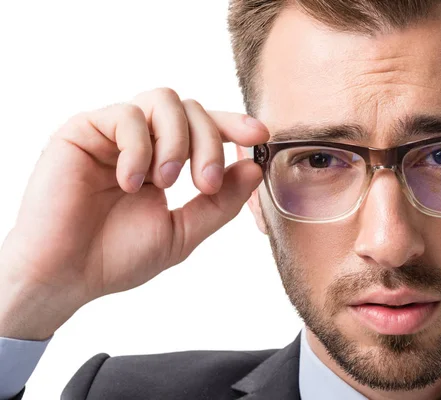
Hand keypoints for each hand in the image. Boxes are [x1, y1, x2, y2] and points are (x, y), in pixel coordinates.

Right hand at [0, 88, 268, 339]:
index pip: (206, 128)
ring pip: (163, 100)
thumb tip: (253, 168)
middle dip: (208, 144)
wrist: (64, 276)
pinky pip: (125, 115)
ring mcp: (114, 134)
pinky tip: (129, 183)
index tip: (259, 135)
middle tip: (203, 184)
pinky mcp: (84, 130)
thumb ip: (220, 202)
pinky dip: (138, 148)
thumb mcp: (183, 232)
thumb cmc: (117, 257)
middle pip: (192, 109)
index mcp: (166, 161)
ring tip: (164, 183)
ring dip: (175, 141)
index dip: (234, 125)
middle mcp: (143, 141)